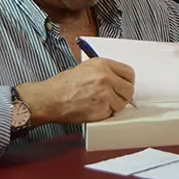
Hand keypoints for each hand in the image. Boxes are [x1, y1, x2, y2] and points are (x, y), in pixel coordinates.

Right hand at [16, 58, 134, 124]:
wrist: (49, 98)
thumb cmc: (63, 85)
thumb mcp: (86, 68)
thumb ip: (105, 72)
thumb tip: (119, 80)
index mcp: (103, 64)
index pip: (129, 73)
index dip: (127, 82)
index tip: (123, 86)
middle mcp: (106, 77)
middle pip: (129, 89)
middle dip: (123, 96)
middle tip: (113, 98)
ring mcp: (104, 93)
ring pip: (122, 103)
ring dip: (114, 106)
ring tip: (99, 104)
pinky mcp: (101, 108)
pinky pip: (112, 113)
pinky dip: (105, 114)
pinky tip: (93, 109)